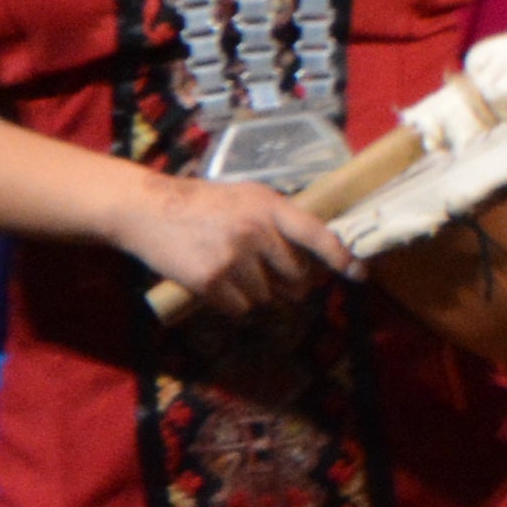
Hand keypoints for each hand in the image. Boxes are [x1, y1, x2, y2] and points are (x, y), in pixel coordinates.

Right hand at [115, 172, 352, 317]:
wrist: (148, 209)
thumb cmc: (203, 204)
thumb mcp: (246, 197)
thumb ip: (279, 219)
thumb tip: (315, 255)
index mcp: (269, 206)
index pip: (315, 234)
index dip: (339, 256)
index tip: (358, 273)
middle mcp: (256, 231)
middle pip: (296, 277)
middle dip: (290, 284)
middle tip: (269, 275)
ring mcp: (233, 257)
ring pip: (268, 297)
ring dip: (257, 294)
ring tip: (231, 270)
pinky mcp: (210, 281)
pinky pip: (241, 309)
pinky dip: (234, 304)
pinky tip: (217, 284)